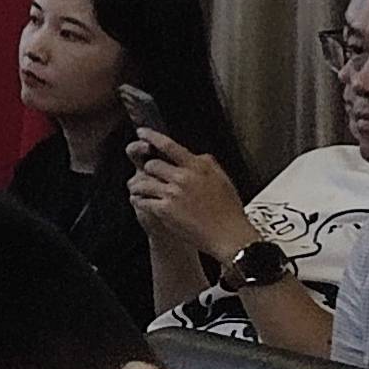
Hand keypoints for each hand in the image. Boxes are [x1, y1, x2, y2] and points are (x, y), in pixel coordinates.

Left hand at [124, 126, 255, 261]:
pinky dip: (138, 201)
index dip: (152, 137)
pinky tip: (140, 202)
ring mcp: (173, 194)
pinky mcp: (165, 210)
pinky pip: (142, 201)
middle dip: (147, 170)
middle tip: (147, 175)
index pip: (170, 146)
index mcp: (198, 167)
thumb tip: (195, 155)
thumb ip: (207, 164)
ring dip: (138, 186)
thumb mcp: (223, 179)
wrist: (229, 236)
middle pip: (151, 164)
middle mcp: (184, 178)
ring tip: (138, 190)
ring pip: (142, 183)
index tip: (141, 132)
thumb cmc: (229, 211)